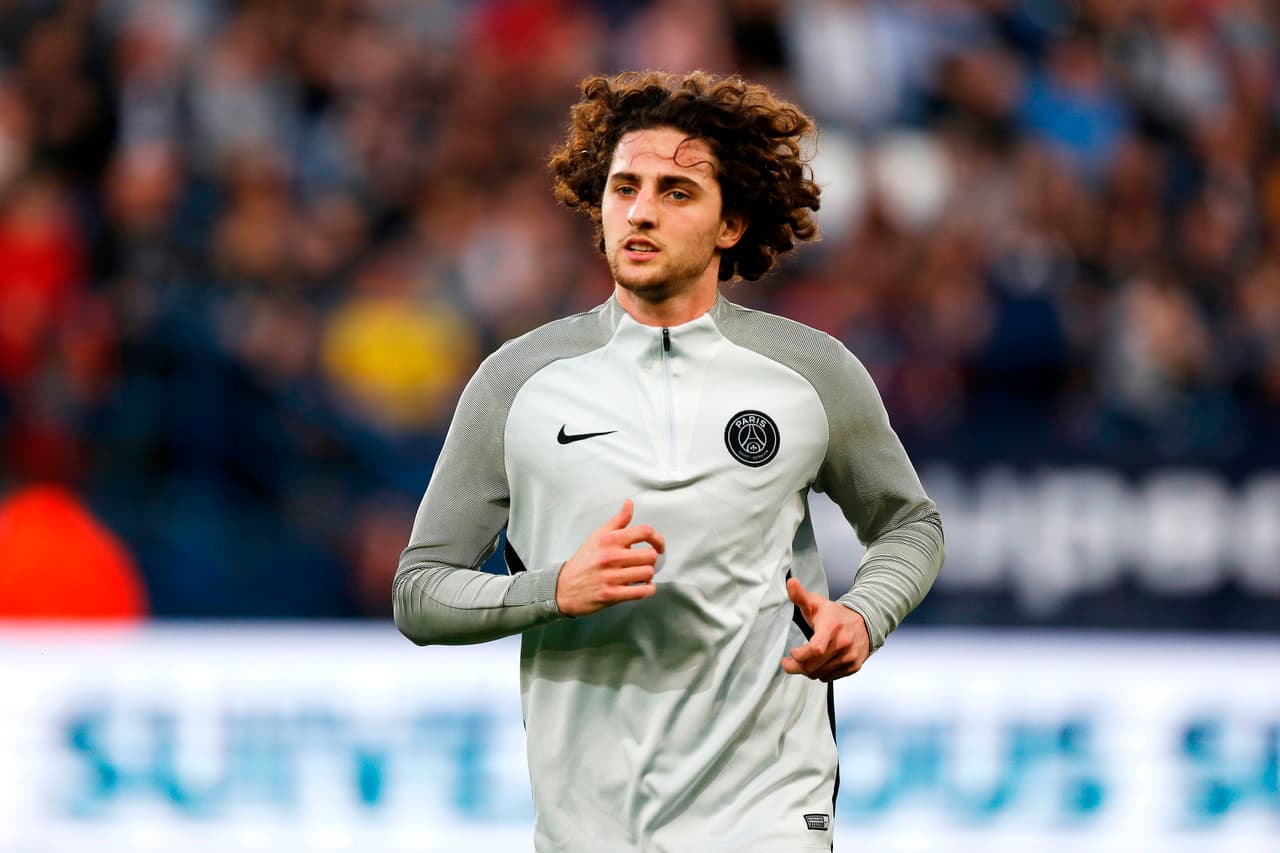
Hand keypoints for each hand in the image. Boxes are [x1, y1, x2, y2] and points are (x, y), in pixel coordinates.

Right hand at [555, 499, 664, 616]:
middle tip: (644, 562)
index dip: (658, 539)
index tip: (659, 545)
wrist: (563, 588)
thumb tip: (629, 503)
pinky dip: (647, 589)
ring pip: (647, 573)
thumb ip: (618, 521)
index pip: (644, 532)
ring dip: (648, 575)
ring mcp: (611, 576)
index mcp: (609, 540)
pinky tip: (642, 586)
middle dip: (651, 559)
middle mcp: (610, 556)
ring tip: (641, 574)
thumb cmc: (583, 561)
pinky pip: (642, 592)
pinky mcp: (612, 595)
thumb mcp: (598, 536)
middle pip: (650, 555)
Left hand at [780, 577, 869, 681]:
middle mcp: (843, 644)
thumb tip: (790, 582)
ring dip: (807, 671)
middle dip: (796, 667)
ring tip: (803, 662)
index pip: (815, 649)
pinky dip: (820, 674)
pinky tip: (818, 664)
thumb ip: (800, 595)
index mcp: (832, 627)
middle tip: (788, 663)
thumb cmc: (836, 614)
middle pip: (813, 666)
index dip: (800, 655)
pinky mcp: (854, 666)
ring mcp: (850, 657)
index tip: (792, 652)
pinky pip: (830, 678)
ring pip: (820, 674)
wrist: (865, 621)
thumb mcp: (817, 603)